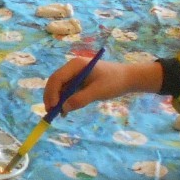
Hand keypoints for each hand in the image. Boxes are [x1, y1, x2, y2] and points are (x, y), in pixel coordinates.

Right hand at [42, 53, 159, 114]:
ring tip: (58, 114)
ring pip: (59, 88)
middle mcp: (72, 68)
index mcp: (75, 65)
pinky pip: (67, 91)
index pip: (57, 78)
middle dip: (51, 97)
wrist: (128, 78)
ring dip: (56, 100)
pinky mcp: (78, 81)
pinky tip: (65, 111)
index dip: (52, 93)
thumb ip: (80, 99)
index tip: (53, 108)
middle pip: (55, 82)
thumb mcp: (98, 91)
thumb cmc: (114, 82)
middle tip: (50, 113)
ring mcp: (75, 74)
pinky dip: (64, 101)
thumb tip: (63, 109)